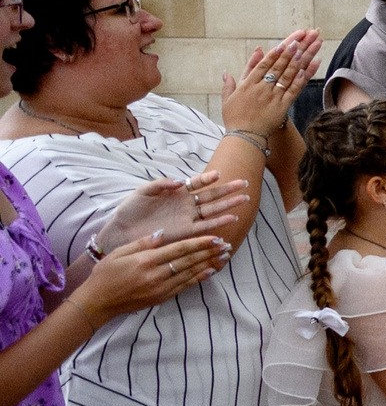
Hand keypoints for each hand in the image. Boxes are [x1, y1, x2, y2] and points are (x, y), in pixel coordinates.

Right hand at [66, 231, 229, 322]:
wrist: (97, 302)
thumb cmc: (105, 274)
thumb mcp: (120, 253)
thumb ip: (143, 243)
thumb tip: (163, 233)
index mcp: (146, 261)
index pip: (179, 249)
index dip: (199, 243)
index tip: (215, 237)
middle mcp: (156, 275)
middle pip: (189, 261)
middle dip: (209, 252)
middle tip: (226, 245)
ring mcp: (160, 288)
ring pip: (190, 273)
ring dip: (209, 264)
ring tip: (224, 256)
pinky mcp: (161, 298)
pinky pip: (184, 286)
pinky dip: (199, 278)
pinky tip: (210, 271)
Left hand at [89, 170, 253, 260]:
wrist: (121, 231)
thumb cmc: (131, 209)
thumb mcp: (143, 191)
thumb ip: (161, 183)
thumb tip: (180, 181)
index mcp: (177, 192)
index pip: (197, 183)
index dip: (207, 178)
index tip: (218, 174)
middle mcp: (186, 205)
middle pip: (211, 195)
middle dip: (228, 190)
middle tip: (244, 183)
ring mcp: (187, 218)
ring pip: (213, 210)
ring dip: (228, 205)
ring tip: (244, 199)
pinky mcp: (185, 232)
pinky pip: (205, 226)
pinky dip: (218, 222)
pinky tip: (231, 218)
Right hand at [220, 31, 322, 136]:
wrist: (244, 138)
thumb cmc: (235, 118)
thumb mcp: (229, 98)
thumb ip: (232, 82)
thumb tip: (230, 70)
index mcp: (248, 83)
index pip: (266, 63)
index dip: (279, 50)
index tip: (290, 40)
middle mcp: (262, 87)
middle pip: (281, 64)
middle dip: (295, 48)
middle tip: (307, 34)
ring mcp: (273, 96)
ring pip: (290, 73)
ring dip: (303, 57)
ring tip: (313, 44)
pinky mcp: (283, 106)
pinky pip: (295, 89)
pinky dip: (304, 77)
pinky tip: (313, 65)